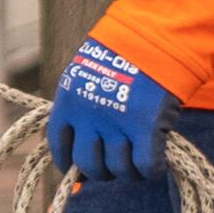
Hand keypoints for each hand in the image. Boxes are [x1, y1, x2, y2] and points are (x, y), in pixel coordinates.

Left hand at [43, 37, 168, 180]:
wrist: (151, 40)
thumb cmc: (118, 59)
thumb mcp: (84, 80)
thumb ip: (77, 113)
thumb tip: (76, 157)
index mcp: (68, 104)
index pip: (60, 149)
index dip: (70, 164)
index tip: (81, 170)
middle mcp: (89, 118)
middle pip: (89, 165)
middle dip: (101, 172)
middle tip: (114, 164)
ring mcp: (118, 124)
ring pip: (119, 169)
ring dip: (128, 172)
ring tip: (137, 161)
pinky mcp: (147, 128)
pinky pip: (146, 165)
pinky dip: (150, 170)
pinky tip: (154, 164)